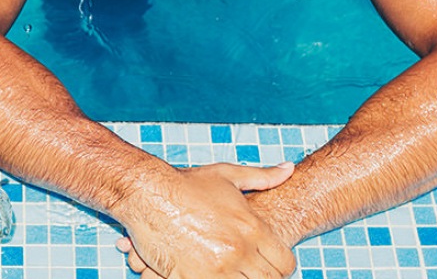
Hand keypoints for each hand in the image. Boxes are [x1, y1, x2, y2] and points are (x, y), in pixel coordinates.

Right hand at [113, 161, 296, 277]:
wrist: (147, 193)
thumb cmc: (186, 183)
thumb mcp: (227, 176)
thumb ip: (262, 177)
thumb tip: (289, 169)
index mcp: (252, 228)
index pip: (285, 263)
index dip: (280, 267)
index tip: (268, 264)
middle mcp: (239, 251)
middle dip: (261, 277)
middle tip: (245, 269)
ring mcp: (216, 268)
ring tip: (224, 269)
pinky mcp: (192, 278)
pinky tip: (205, 272)